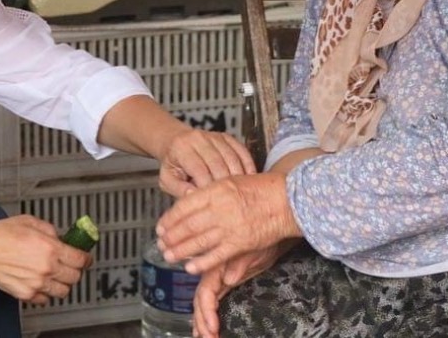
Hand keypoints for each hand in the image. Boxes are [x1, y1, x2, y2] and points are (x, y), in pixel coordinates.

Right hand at [0, 215, 91, 303]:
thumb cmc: (0, 235)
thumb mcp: (30, 221)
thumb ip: (50, 230)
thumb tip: (59, 237)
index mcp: (51, 248)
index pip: (81, 259)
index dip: (86, 258)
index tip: (85, 257)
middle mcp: (47, 268)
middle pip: (75, 277)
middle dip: (75, 270)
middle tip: (70, 265)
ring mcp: (38, 284)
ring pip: (64, 291)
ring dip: (63, 283)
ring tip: (56, 276)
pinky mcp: (27, 294)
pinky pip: (45, 299)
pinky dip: (46, 293)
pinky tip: (41, 283)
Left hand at [156, 173, 297, 274]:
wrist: (287, 200)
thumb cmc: (261, 188)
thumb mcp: (231, 180)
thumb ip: (210, 193)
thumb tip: (188, 202)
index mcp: (216, 190)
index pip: (184, 206)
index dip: (169, 219)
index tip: (161, 226)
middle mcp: (220, 208)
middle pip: (187, 225)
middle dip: (171, 237)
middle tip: (160, 244)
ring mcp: (230, 227)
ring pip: (198, 241)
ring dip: (180, 250)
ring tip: (169, 255)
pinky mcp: (241, 243)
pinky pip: (216, 255)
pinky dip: (201, 263)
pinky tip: (190, 267)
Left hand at [159, 129, 255, 197]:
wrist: (176, 142)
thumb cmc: (173, 164)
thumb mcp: (167, 179)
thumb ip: (179, 189)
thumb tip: (193, 196)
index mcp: (182, 148)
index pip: (199, 169)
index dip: (207, 187)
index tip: (211, 203)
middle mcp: (199, 138)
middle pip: (218, 163)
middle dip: (224, 184)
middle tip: (228, 201)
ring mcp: (215, 136)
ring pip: (232, 157)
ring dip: (238, 177)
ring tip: (240, 194)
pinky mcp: (227, 137)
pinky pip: (241, 151)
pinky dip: (247, 165)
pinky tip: (248, 180)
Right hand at [192, 242, 294, 337]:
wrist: (270, 231)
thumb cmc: (263, 241)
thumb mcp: (253, 251)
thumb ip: (239, 264)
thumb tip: (229, 278)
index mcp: (216, 267)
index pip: (205, 293)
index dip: (206, 312)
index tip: (212, 327)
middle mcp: (214, 275)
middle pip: (201, 303)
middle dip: (203, 322)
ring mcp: (219, 281)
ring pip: (204, 304)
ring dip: (202, 321)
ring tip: (205, 337)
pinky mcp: (226, 285)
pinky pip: (212, 302)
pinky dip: (206, 315)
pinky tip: (205, 327)